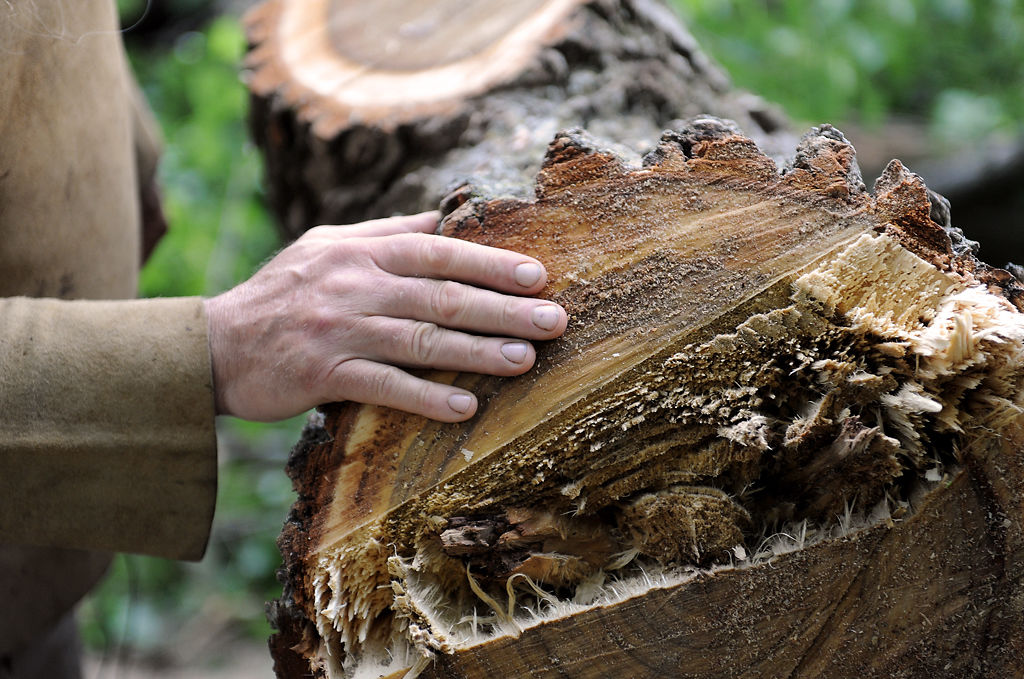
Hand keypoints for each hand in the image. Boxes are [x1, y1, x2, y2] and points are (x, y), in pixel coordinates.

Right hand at [203, 212, 566, 421]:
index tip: (538, 275)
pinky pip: (384, 387)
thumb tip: (444, 218)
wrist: (213, 344)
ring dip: (478, 352)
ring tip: (526, 360)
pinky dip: (426, 397)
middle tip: (554, 320)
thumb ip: (386, 233)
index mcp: (359, 251)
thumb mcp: (328, 246)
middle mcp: (353, 286)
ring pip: (421, 340)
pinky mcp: (322, 375)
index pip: (437, 251)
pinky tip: (465, 408)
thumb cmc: (282, 292)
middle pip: (440, 295)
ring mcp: (338, 331)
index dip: (490, 262)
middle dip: (502, 308)